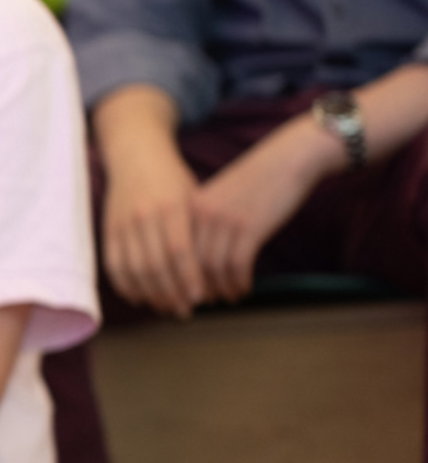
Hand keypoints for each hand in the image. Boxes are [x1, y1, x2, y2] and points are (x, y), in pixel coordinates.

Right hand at [101, 120, 205, 316]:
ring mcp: (122, 223)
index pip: (179, 250)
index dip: (188, 277)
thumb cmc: (172, 179)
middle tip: (184, 310)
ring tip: (165, 307)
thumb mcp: (193, 197)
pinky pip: (114, 265)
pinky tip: (140, 296)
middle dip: (171, 293)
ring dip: (149, 294)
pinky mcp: (108, 229)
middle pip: (155, 265)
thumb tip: (211, 273)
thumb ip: (199, 231)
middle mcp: (144, 215)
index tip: (198, 297)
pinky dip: (125, 285)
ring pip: (133, 269)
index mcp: (171, 206)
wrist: (136, 154)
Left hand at [189, 119, 334, 303]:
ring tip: (229, 297)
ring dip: (221, 289)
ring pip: (213, 268)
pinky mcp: (250, 227)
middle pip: (189, 263)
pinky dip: (239, 282)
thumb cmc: (257, 179)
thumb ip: (205, 221)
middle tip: (204, 304)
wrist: (289, 157)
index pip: (174, 251)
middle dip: (195, 289)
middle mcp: (202, 214)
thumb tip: (197, 257)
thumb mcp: (220, 196)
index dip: (176, 277)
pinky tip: (244, 289)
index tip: (183, 293)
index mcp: (190, 206)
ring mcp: (225, 220)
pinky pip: (238, 266)